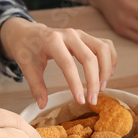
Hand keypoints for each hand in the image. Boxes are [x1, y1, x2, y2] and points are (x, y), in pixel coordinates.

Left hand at [0, 18, 116, 108]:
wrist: (27, 32)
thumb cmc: (27, 49)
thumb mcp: (27, 66)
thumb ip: (36, 86)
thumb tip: (43, 105)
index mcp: (52, 41)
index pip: (68, 64)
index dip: (76, 84)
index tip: (81, 101)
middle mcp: (69, 34)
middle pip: (89, 57)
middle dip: (94, 81)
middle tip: (93, 99)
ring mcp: (80, 34)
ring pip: (103, 48)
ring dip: (106, 69)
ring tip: (102, 87)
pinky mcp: (87, 36)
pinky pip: (106, 45)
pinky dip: (111, 59)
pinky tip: (108, 74)